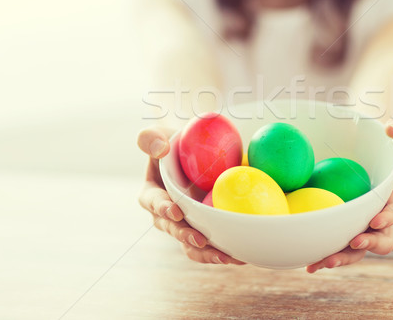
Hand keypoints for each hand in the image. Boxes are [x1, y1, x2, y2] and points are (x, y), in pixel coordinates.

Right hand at [137, 126, 244, 264]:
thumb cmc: (176, 144)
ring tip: (224, 256)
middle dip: (185, 236)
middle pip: (173, 229)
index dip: (163, 208)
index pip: (153, 203)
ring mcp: (187, 224)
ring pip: (192, 245)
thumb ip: (151, 138)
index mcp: (153, 193)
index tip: (176, 211)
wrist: (199, 154)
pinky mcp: (205, 230)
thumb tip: (161, 149)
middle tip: (200, 239)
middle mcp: (168, 214)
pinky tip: (241, 255)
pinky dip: (224, 252)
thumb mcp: (160, 134)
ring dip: (206, 253)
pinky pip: (211, 246)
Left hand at [306, 113, 392, 272]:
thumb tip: (392, 128)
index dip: (389, 216)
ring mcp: (362, 227)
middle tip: (352, 242)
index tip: (376, 220)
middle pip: (382, 239)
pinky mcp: (344, 231)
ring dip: (342, 259)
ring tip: (322, 263)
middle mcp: (381, 217)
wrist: (364, 155)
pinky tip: (306, 264)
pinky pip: (337, 248)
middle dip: (368, 245)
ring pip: (357, 251)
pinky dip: (323, 257)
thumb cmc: (380, 143)